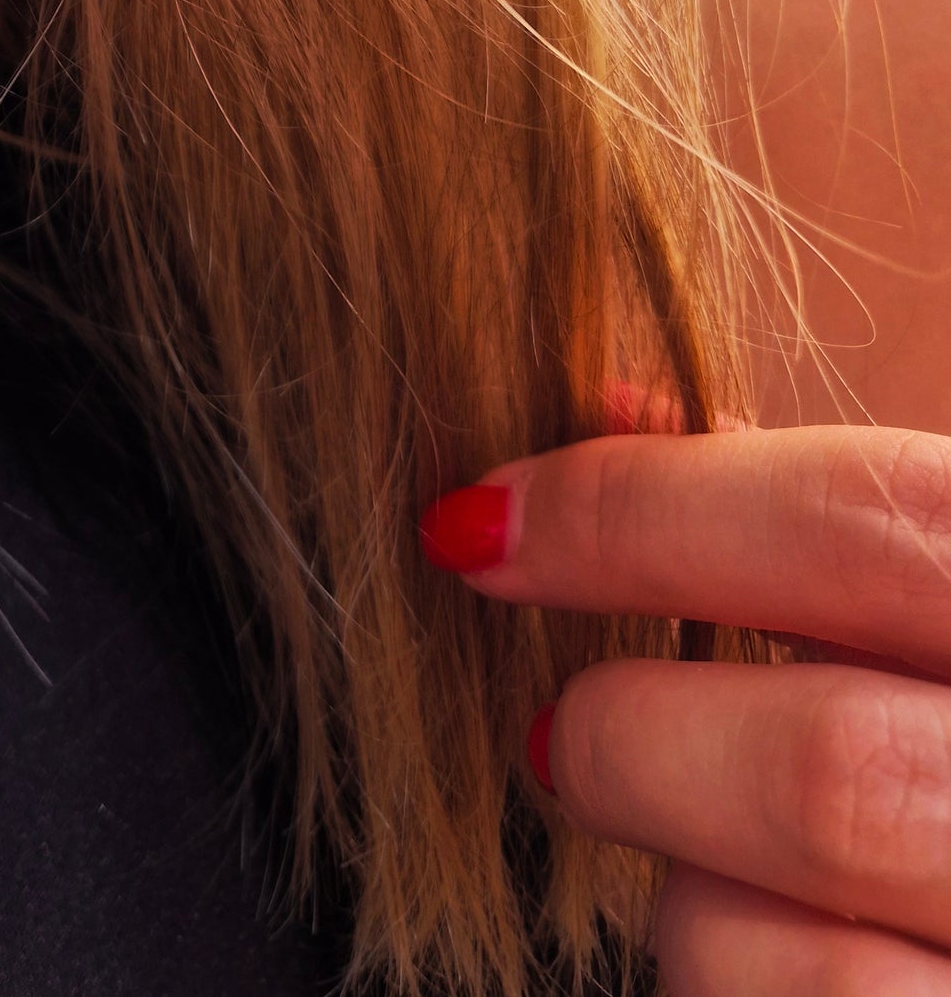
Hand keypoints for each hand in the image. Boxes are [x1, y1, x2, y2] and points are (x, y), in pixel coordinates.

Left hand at [421, 427, 950, 990]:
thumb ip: (834, 520)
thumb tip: (599, 411)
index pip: (866, 523)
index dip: (637, 513)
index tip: (483, 522)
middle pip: (822, 771)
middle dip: (636, 740)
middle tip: (569, 731)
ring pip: (788, 968)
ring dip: (689, 915)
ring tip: (700, 880)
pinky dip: (740, 996)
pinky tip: (774, 960)